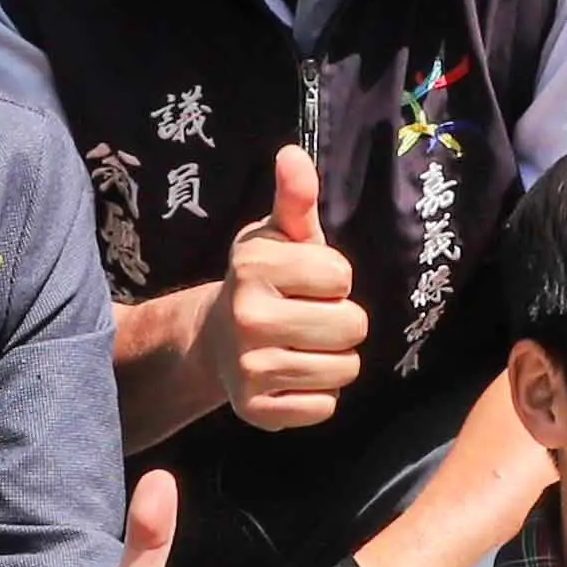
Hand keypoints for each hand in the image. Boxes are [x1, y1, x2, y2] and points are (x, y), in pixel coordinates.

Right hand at [203, 145, 362, 429]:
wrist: (215, 339)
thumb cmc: (264, 280)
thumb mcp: (279, 234)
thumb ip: (295, 198)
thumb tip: (293, 155)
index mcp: (254, 267)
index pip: (342, 276)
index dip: (334, 278)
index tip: (307, 281)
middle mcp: (247, 317)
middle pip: (352, 326)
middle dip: (341, 320)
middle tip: (309, 316)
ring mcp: (250, 368)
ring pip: (344, 369)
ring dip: (335, 359)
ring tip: (304, 345)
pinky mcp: (256, 411)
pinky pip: (325, 407)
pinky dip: (318, 395)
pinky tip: (294, 376)